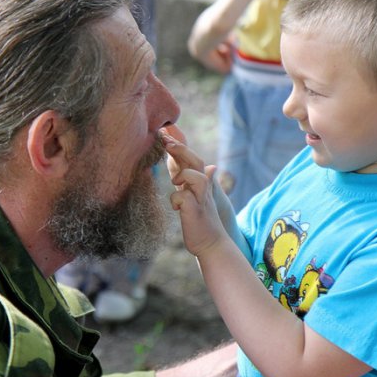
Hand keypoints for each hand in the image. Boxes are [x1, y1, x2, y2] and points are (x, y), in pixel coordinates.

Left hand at [160, 128, 229, 256]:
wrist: (211, 244)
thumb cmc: (200, 220)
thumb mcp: (196, 197)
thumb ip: (195, 180)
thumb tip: (210, 166)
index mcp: (199, 182)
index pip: (189, 158)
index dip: (178, 145)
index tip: (164, 131)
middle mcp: (202, 188)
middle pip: (196, 161)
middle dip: (181, 148)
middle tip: (164, 138)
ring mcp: (200, 199)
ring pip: (197, 176)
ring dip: (184, 174)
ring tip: (175, 182)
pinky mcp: (195, 211)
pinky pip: (184, 198)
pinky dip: (176, 200)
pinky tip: (175, 208)